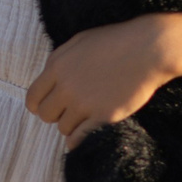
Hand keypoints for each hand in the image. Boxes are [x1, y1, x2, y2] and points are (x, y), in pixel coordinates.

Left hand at [25, 16, 174, 147]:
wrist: (148, 49)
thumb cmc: (114, 41)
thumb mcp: (79, 42)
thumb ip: (59, 61)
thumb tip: (48, 79)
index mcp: (57, 67)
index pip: (33, 97)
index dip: (37, 104)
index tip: (45, 106)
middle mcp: (67, 87)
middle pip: (46, 115)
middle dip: (54, 114)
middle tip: (65, 111)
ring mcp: (85, 103)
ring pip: (62, 128)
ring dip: (70, 124)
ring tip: (81, 118)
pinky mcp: (103, 116)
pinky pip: (80, 137)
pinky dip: (77, 140)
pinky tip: (78, 140)